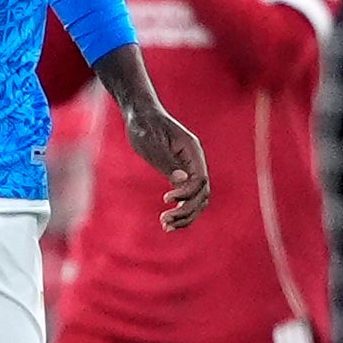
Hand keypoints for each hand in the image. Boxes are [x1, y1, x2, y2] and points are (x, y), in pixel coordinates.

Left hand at [119, 96, 209, 230]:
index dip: (186, 193)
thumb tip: (182, 181)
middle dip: (186, 210)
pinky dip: (180, 211)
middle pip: (202, 193)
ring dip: (184, 216)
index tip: (165, 199)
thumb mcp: (152, 143)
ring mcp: (190, 168)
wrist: (140, 116)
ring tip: (165, 226)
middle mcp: (195, 161)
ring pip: (197, 199)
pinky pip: (187, 197)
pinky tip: (167, 222)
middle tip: (164, 221)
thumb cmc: (144, 126)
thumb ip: (168, 161)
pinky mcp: (181, 174)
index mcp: (192, 150)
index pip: (200, 179)